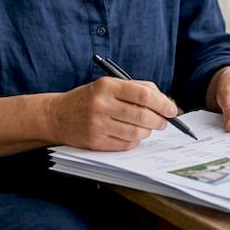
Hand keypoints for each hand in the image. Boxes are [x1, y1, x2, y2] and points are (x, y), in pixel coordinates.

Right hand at [48, 77, 179, 150]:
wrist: (57, 115)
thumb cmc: (89, 98)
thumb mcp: (109, 85)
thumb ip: (136, 88)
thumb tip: (164, 100)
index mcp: (107, 86)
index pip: (143, 95)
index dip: (162, 104)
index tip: (172, 109)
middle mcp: (102, 105)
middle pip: (142, 116)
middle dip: (160, 120)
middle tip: (164, 122)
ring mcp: (97, 125)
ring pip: (136, 133)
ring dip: (148, 132)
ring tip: (147, 128)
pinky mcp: (95, 142)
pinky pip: (125, 144)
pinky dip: (134, 140)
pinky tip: (132, 135)